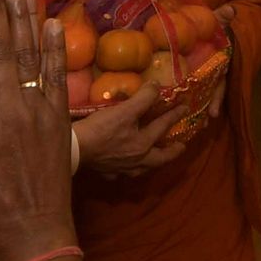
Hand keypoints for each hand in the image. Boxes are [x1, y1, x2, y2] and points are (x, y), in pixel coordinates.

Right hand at [0, 0, 76, 260]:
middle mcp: (8, 111)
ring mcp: (37, 114)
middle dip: (0, 8)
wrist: (33, 235)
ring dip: (26, 17)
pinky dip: (55, 49)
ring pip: (30, 56)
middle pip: (3, 50)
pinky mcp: (59, 121)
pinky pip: (58, 78)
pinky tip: (52, 22)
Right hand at [73, 56, 212, 177]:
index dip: (175, 114)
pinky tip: (124, 166)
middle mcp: (137, 160)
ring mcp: (122, 169)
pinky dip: (127, 169)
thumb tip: (156, 87)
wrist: (75, 149)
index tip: (185, 108)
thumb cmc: (101, 129)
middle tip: (181, 147)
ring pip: (143, 169)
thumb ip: (143, 98)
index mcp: (143, 144)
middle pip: (160, 159)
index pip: (163, 126)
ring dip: (152, 163)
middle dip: (172, 152)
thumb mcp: (125, 110)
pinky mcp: (107, 172)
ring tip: (154, 159)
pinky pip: (122, 173)